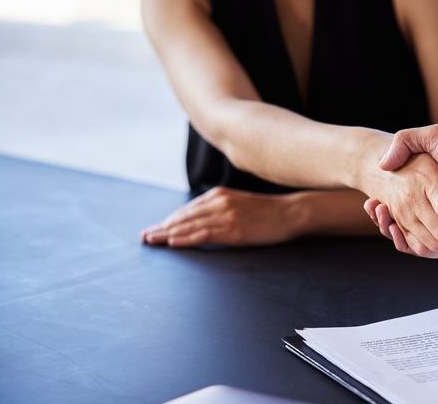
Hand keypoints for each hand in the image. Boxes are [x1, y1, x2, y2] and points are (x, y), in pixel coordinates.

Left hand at [141, 187, 303, 246]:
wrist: (291, 213)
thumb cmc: (269, 212)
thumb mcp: (241, 204)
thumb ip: (221, 208)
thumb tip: (204, 220)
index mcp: (219, 195)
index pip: (188, 209)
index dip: (169, 220)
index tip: (155, 228)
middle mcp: (219, 202)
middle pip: (183, 216)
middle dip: (162, 227)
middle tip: (145, 236)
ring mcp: (225, 216)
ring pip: (189, 225)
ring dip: (167, 234)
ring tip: (152, 240)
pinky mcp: (233, 230)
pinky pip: (203, 234)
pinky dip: (185, 238)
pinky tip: (173, 242)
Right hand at [364, 124, 437, 254]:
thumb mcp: (436, 135)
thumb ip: (407, 140)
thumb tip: (383, 163)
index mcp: (430, 185)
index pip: (398, 200)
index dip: (383, 206)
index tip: (374, 202)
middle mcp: (434, 205)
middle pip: (400, 218)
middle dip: (383, 216)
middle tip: (376, 206)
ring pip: (406, 233)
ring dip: (389, 226)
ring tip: (380, 212)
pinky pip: (419, 246)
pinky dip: (402, 240)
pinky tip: (391, 225)